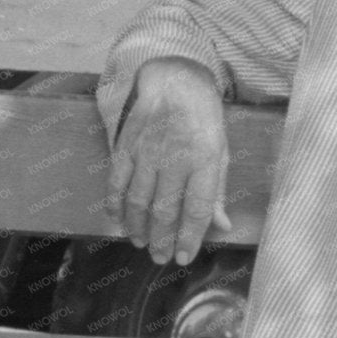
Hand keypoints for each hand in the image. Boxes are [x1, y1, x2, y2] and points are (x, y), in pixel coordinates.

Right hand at [107, 57, 231, 265]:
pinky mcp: (126, 146)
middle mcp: (175, 158)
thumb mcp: (222, 150)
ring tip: (141, 243)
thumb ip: (219, 190)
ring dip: (138, 227)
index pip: (197, 208)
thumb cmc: (203, 118)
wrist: (174, 79)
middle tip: (159, 258)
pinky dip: (114, 204)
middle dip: (161, 240)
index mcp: (205, 160)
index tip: (183, 258)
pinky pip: (117, 181)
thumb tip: (222, 226)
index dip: (189, 238)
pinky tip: (117, 219)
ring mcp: (147, 152)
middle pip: (165, 210)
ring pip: (138, 201)